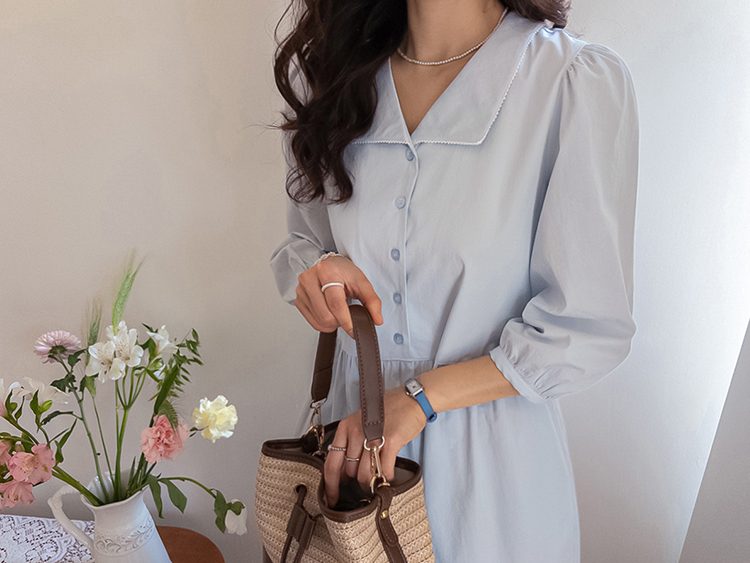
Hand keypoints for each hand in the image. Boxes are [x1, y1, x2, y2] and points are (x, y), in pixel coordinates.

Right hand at [295, 255, 382, 337]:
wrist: (330, 265)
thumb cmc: (344, 272)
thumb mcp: (362, 282)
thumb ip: (372, 301)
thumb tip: (377, 320)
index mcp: (327, 272)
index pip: (335, 303)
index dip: (346, 320)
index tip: (354, 330)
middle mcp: (310, 279)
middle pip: (326, 315)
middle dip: (339, 321)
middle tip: (347, 314)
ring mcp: (301, 290)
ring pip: (319, 321)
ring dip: (332, 324)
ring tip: (338, 312)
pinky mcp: (298, 299)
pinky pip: (312, 322)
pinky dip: (323, 324)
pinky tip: (329, 313)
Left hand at [323, 385, 427, 506]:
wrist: (410, 400)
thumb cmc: (387, 412)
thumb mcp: (361, 423)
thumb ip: (351, 444)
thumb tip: (344, 472)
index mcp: (346, 427)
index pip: (332, 463)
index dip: (330, 485)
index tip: (332, 498)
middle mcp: (356, 431)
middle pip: (350, 472)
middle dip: (357, 481)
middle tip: (367, 481)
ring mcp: (373, 436)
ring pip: (365, 474)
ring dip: (372, 482)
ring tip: (378, 479)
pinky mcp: (391, 441)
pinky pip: (384, 470)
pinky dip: (387, 477)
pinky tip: (389, 474)